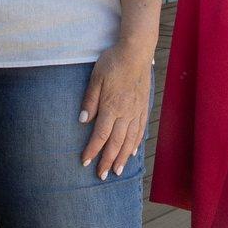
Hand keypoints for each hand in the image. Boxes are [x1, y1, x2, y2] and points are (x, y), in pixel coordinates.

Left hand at [80, 38, 152, 178]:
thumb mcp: (96, 78)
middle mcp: (125, 113)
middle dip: (107, 161)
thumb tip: (83, 121)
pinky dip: (135, 144)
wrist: (137, 51)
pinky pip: (140, 130)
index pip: (100, 135)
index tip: (85, 162)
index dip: (92, 151)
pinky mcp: (144, 107)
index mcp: (111, 107)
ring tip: (117, 171)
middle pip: (116, 143)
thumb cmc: (113, 62)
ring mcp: (137, 111)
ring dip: (122, 157)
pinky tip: (131, 152)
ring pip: (130, 140)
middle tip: (102, 176)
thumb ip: (90, 100)